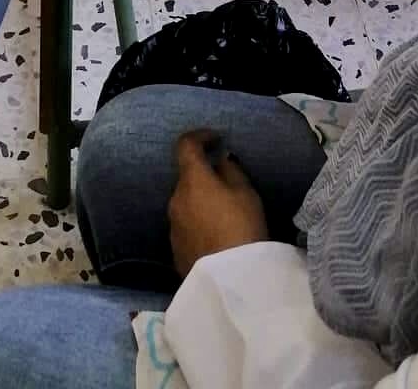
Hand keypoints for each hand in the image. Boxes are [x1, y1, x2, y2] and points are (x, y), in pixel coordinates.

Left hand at [169, 130, 268, 277]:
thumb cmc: (242, 227)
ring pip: (185, 203)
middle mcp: (175, 199)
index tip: (216, 139)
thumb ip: (230, 170)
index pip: (185, 145)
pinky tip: (216, 235)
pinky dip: (198, 222)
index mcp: (191, 180)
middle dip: (204, 175)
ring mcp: (172, 226)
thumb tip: (219, 161)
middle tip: (227, 182)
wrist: (230, 280)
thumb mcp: (245, 192)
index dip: (200, 136)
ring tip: (224, 212)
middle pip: (187, 178)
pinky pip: (186, 226)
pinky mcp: (175, 250)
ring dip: (200, 200)